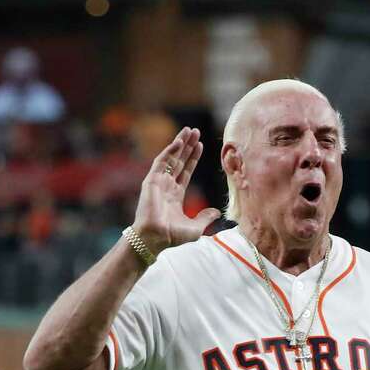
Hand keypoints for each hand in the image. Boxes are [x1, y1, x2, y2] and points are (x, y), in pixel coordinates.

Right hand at [131, 128, 220, 255]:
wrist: (156, 238)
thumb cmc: (172, 236)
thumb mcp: (196, 227)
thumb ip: (206, 217)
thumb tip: (217, 212)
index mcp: (175, 194)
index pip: (186, 171)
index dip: (193, 158)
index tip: (201, 146)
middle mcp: (166, 185)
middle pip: (179, 160)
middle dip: (188, 146)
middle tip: (195, 132)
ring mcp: (159, 181)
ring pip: (171, 157)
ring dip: (179, 143)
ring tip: (189, 131)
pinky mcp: (152, 180)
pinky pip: (161, 161)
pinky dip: (170, 150)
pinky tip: (179, 141)